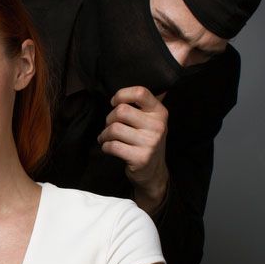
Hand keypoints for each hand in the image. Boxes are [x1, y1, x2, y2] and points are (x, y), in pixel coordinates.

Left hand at [97, 86, 169, 213]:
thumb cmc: (146, 141)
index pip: (140, 92)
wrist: (153, 172)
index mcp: (159, 112)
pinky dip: (105, 146)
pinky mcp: (140, 158)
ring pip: (114, 129)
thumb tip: (120, 91)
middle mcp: (158, 125)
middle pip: (121, 111)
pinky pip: (112, 146)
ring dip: (104, 135)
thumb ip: (140, 105)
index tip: (114, 103)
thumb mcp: (150, 121)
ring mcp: (150, 142)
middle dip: (109, 119)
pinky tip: (109, 148)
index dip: (121, 95)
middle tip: (110, 126)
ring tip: (106, 138)